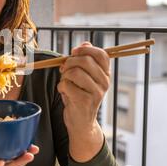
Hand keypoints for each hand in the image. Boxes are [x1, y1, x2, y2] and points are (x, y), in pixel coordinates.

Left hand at [57, 41, 109, 160]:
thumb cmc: (79, 96)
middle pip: (85, 60)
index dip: (85, 49)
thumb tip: (85, 43)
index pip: (101, 54)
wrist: (81, 122)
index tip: (74, 52)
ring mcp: (96, 93)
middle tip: (64, 70)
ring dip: (64, 76)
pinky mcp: (85, 102)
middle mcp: (104, 82)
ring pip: (74, 72)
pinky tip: (65, 93)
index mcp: (105, 74)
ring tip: (65, 82)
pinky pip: (66, 85)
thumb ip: (84, 60)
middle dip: (69, 62)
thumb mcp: (84, 77)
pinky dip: (61, 87)